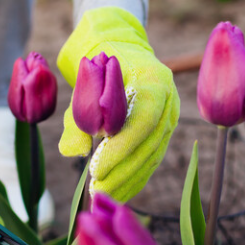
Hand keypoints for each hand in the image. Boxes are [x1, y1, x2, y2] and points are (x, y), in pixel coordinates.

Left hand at [58, 7, 179, 201]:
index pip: (142, 121)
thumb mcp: (85, 83)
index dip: (121, 148)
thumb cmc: (100, 66)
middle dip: (122, 170)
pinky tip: (117, 192)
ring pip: (153, 156)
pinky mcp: (164, 132)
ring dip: (128, 180)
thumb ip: (78, 117)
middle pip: (150, 144)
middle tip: (96, 189)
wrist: (121, 50)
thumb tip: (74, 151)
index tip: (96, 167)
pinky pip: (152, 160)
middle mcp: (169, 100)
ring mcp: (171, 118)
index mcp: (155, 80)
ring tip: (102, 195)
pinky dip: (135, 178)